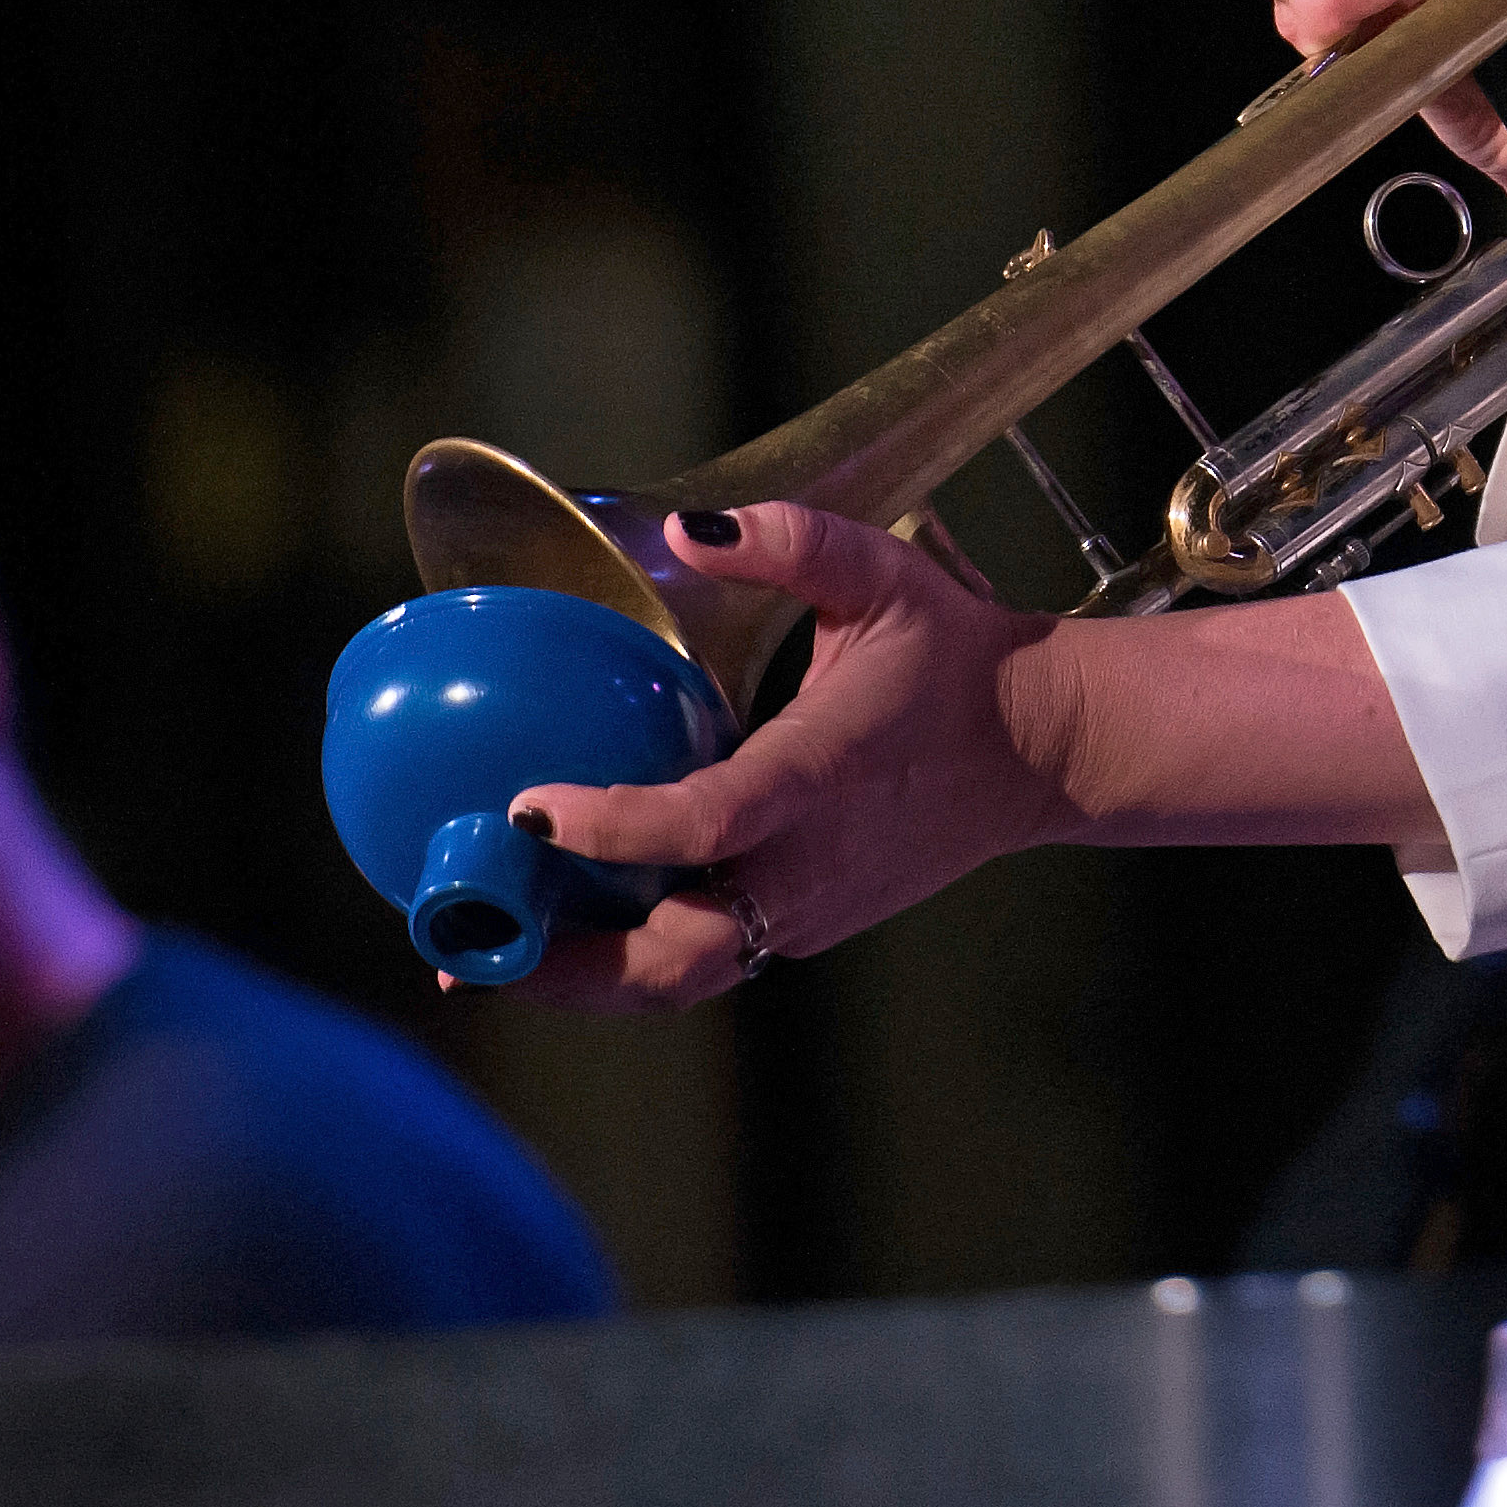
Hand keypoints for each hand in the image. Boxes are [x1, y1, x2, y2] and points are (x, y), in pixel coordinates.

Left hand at [499, 503, 1083, 1011]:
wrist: (1041, 748)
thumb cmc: (954, 657)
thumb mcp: (881, 573)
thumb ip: (789, 540)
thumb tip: (686, 529)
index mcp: (821, 776)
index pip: (709, 822)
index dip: (615, 828)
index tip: (528, 811)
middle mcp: (809, 865)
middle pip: (676, 956)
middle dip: (567, 963)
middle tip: (465, 939)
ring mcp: (808, 909)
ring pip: (682, 978)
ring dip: (585, 978)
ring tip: (484, 956)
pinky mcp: (805, 925)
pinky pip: (706, 961)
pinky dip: (629, 959)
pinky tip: (562, 935)